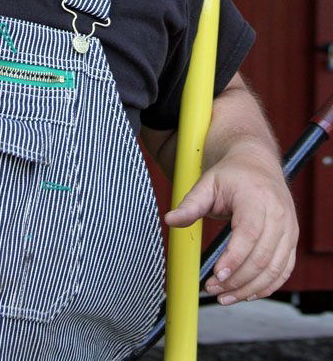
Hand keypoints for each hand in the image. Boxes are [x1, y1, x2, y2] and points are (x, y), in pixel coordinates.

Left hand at [164, 145, 298, 305]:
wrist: (257, 163)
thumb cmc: (231, 174)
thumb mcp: (207, 183)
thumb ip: (189, 204)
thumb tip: (169, 220)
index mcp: (256, 198)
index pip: (249, 234)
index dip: (234, 259)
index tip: (216, 275)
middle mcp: (278, 214)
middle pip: (262, 257)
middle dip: (237, 280)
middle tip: (212, 289)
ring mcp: (289, 228)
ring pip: (275, 269)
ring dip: (250, 289)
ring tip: (224, 297)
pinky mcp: (291, 240)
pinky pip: (284, 270)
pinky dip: (267, 286)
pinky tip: (246, 293)